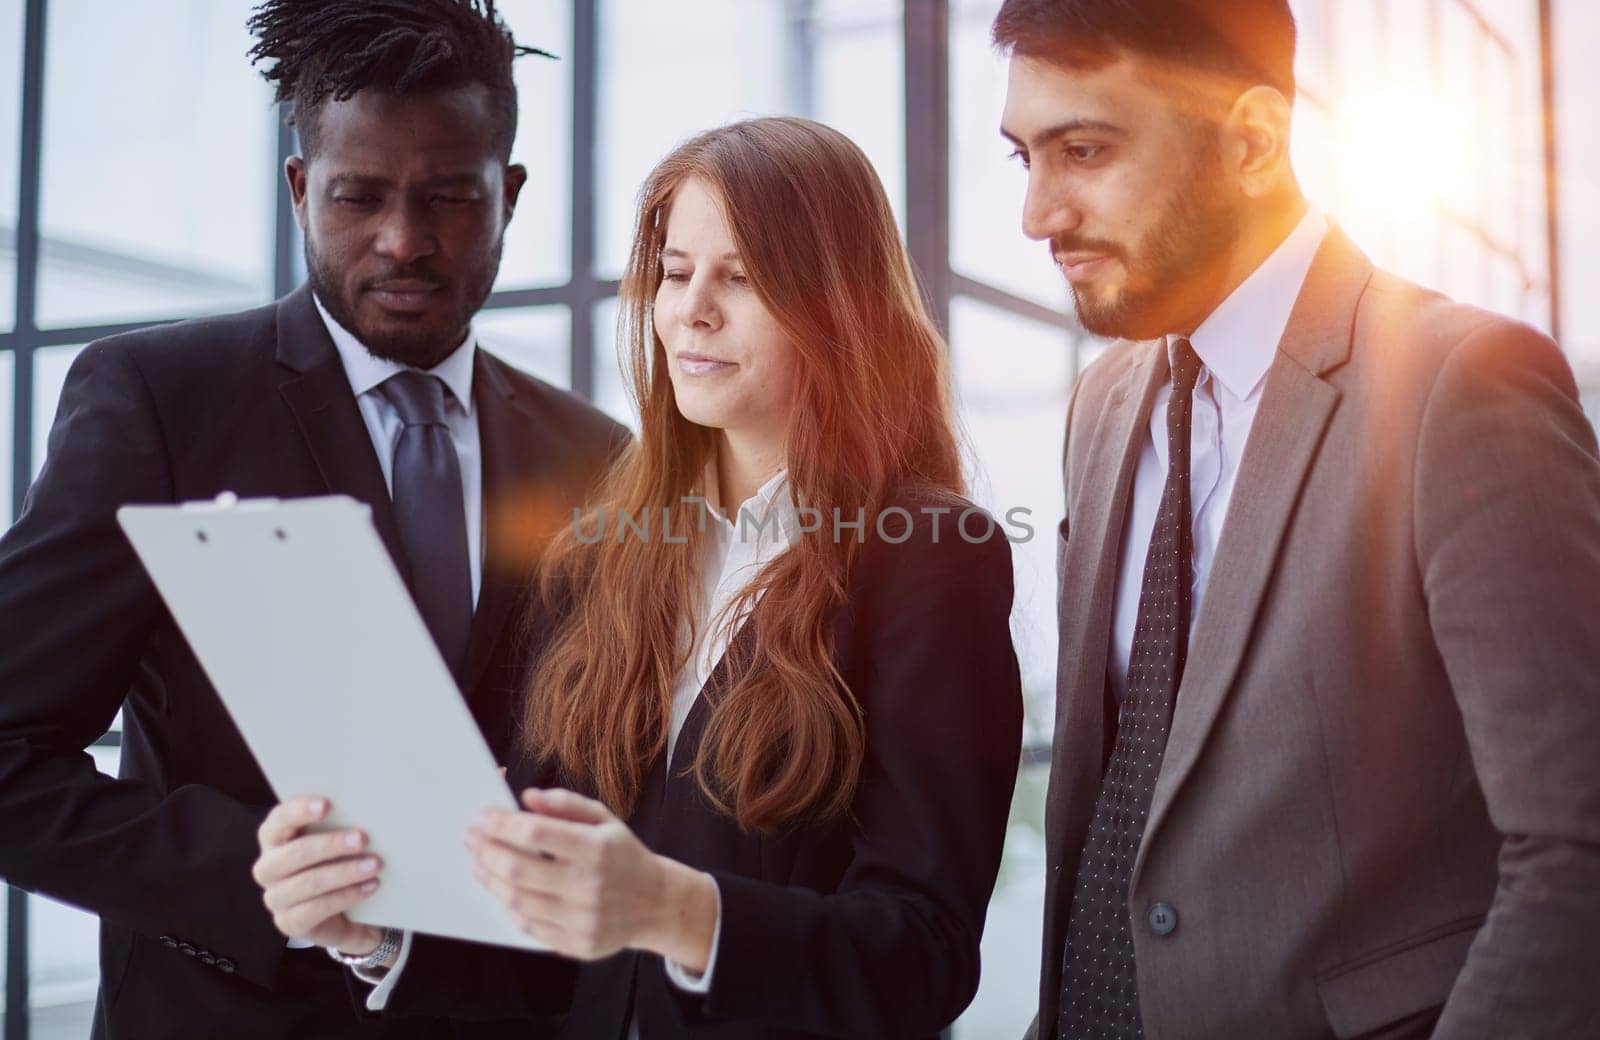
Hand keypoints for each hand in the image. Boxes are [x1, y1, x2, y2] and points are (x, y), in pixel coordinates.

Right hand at [252, 796, 385, 956]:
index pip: (279, 820)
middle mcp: (268, 867)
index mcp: (275, 838)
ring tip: (375, 865)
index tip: (327, 805)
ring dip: (344, 872)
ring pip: (307, 883)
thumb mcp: (339, 840)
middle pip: (293, 853)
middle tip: (363, 838)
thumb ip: (342, 823)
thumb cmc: (340, 861)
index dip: (299, 810)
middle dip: (330, 845)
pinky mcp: (288, 923)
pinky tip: (370, 886)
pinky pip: (314, 910)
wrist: (347, 910)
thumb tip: (366, 805)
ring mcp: (275, 897)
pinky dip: (346, 896)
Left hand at [467, 788, 716, 970]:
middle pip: (519, 869)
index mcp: (597, 849)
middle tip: (471, 838)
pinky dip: (508, 907)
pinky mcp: (577, 944)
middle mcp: (589, 886)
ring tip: (478, 863)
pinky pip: (530, 926)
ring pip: (518, 900)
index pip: (536, 834)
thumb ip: (566, 804)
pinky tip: (500, 889)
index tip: (482, 816)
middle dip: (486, 850)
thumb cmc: (624, 855)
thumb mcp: (605, 820)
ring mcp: (582, 919)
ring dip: (490, 879)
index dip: (502, 824)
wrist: (656, 903)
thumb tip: (527, 797)